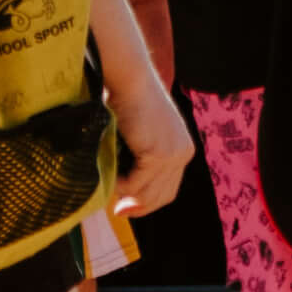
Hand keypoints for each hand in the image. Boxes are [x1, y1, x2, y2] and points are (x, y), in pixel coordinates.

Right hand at [108, 81, 193, 220]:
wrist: (130, 79)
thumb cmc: (128, 99)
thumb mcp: (141, 133)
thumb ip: (140, 157)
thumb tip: (124, 188)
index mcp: (182, 148)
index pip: (169, 188)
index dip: (148, 202)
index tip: (126, 208)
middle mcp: (183, 153)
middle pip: (162, 196)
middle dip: (139, 207)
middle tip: (117, 212)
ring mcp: (173, 155)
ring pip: (147, 193)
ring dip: (126, 196)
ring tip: (108, 190)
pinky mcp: (158, 155)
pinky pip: (135, 183)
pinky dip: (120, 185)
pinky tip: (109, 177)